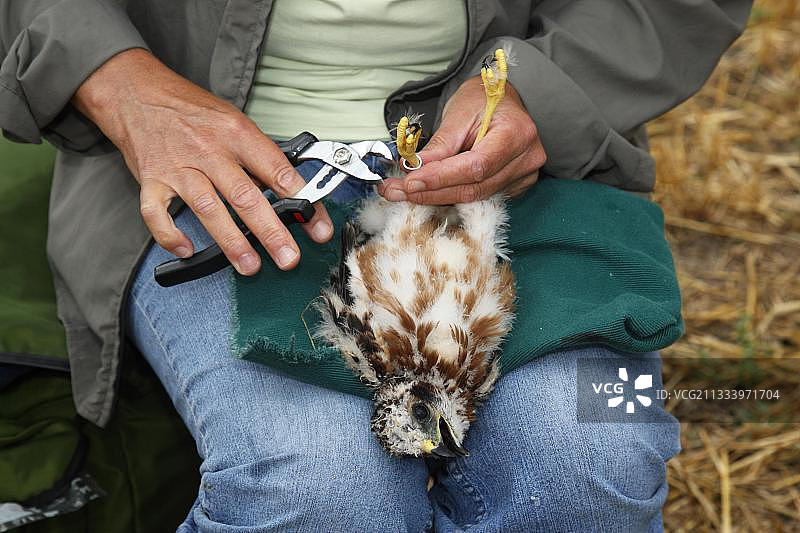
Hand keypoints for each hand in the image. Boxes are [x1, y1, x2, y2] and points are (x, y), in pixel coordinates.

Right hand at [72, 48, 332, 274]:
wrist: (136, 92)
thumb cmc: (193, 111)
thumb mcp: (234, 122)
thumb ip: (260, 156)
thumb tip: (294, 191)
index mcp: (236, 133)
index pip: (275, 168)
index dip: (300, 198)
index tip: (316, 224)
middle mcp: (209, 150)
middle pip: (245, 196)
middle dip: (270, 231)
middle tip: (288, 258)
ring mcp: (178, 167)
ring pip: (208, 208)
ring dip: (231, 241)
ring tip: (250, 266)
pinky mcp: (151, 180)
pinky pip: (157, 213)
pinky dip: (170, 235)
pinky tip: (187, 249)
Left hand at [379, 76, 545, 203]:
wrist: (502, 101)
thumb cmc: (482, 101)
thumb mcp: (458, 114)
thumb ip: (439, 145)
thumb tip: (414, 169)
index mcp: (517, 133)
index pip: (475, 166)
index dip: (441, 177)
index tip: (410, 181)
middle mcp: (526, 158)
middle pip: (474, 188)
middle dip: (431, 192)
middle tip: (396, 191)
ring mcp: (524, 175)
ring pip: (474, 197)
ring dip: (436, 197)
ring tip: (404, 191)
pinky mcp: (515, 186)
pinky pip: (479, 197)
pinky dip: (451, 195)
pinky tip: (429, 191)